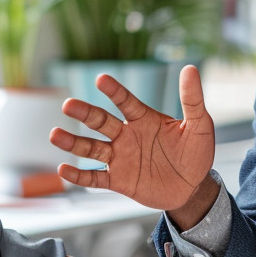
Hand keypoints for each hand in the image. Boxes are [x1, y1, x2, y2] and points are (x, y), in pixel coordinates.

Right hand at [49, 65, 214, 210]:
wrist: (192, 188)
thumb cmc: (196, 153)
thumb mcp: (200, 125)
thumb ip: (192, 99)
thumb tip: (190, 68)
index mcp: (144, 119)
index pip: (126, 102)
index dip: (114, 91)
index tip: (101, 79)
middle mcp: (127, 136)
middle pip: (101, 122)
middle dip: (85, 114)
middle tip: (68, 105)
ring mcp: (120, 158)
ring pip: (92, 149)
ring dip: (73, 143)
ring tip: (55, 135)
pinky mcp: (118, 181)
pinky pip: (95, 178)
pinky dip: (79, 176)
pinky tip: (62, 169)